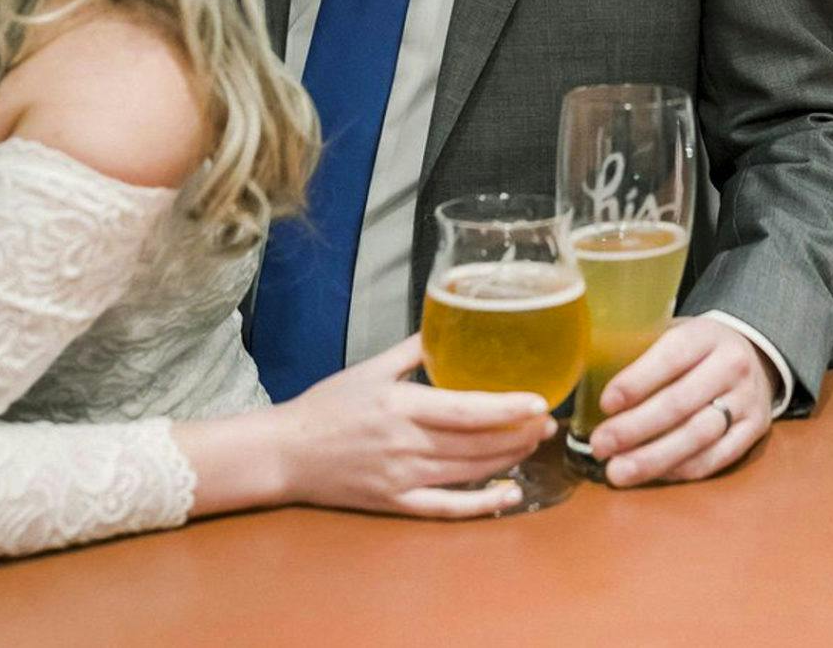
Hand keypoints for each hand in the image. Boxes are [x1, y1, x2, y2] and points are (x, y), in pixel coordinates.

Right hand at [269, 335, 555, 518]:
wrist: (285, 453)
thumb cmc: (326, 408)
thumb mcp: (370, 368)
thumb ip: (413, 349)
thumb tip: (447, 324)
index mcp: (401, 407)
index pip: (466, 409)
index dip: (506, 408)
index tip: (538, 402)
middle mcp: (406, 445)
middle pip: (476, 443)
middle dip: (518, 433)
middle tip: (547, 423)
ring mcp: (402, 478)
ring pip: (468, 472)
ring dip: (508, 459)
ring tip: (534, 444)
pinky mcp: (395, 503)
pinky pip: (446, 508)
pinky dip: (480, 504)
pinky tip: (508, 495)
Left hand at [586, 316, 775, 487]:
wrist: (753, 358)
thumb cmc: (695, 350)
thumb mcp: (674, 333)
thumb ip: (640, 349)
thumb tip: (583, 378)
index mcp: (706, 334)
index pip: (671, 356)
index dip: (637, 382)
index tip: (605, 404)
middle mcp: (732, 365)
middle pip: (680, 403)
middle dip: (635, 429)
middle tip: (600, 446)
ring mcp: (748, 400)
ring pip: (699, 435)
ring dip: (654, 458)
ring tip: (618, 472)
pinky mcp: (756, 430)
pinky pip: (717, 458)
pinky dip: (682, 470)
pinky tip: (654, 475)